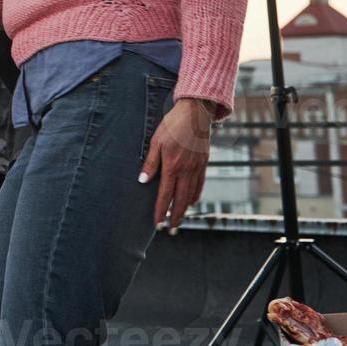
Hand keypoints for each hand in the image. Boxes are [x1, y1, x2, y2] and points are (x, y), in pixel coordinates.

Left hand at [139, 97, 214, 232]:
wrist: (195, 114)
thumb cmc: (171, 126)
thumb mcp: (156, 141)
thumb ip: (150, 163)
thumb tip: (142, 181)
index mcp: (172, 166)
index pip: (165, 195)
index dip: (160, 211)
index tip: (157, 224)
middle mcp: (186, 171)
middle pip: (180, 200)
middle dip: (175, 217)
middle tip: (171, 231)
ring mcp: (197, 168)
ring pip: (192, 195)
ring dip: (185, 209)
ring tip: (178, 220)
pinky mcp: (204, 164)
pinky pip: (200, 185)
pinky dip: (195, 196)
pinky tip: (190, 201)